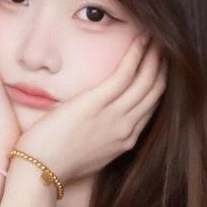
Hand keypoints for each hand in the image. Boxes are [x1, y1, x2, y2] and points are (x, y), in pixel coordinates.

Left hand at [9, 34, 165, 184]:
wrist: (40, 170)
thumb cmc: (57, 162)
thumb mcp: (90, 153)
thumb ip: (103, 136)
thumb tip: (102, 123)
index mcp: (125, 141)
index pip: (151, 107)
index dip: (158, 84)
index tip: (160, 66)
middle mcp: (126, 128)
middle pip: (155, 92)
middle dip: (163, 66)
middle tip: (166, 45)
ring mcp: (114, 117)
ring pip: (147, 81)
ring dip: (155, 55)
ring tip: (157, 36)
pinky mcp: (97, 104)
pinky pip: (126, 74)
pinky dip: (137, 54)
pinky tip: (141, 38)